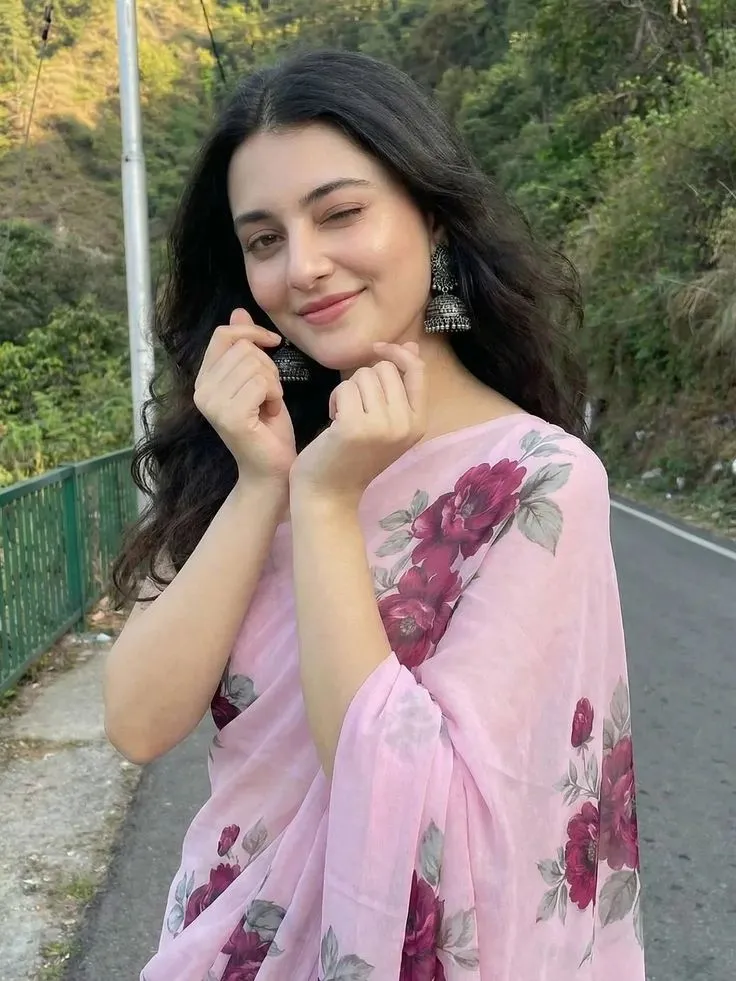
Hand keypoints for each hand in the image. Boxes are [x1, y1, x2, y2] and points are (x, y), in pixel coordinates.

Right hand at [193, 308, 296, 482]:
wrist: (272, 469)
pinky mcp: (229, 416)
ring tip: (269, 406)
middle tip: (269, 395)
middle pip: (244, 349)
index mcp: (204, 381)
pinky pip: (263, 383)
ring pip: (256, 365)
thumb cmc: (268, 427)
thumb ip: (246, 347)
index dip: (253, 333)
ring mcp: (212, 405)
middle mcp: (201, 391)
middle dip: (269, 368)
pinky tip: (270, 414)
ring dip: (273, 384)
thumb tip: (238, 312)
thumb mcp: (259, 379)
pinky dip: (276, 396)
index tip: (273, 344)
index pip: (224, 335)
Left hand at [289, 342, 425, 508]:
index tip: (377, 350)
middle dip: (364, 380)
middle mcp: (406, 425)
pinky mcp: (355, 427)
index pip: (418, 370)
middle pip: (385, 369)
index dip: (397, 353)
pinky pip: (345, 388)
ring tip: (345, 417)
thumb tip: (411, 345)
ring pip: (363, 376)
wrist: (330, 493)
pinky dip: (335, 399)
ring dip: (348, 391)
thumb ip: (400, 385)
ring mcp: (382, 426)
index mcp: (419, 423)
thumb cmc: (355, 454)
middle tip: (356, 408)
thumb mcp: (386, 420)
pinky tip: (334, 420)